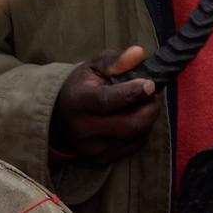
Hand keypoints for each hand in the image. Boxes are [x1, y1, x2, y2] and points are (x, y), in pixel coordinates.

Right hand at [51, 46, 162, 162]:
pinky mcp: (102, 159)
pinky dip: (142, 131)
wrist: (61, 116)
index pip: (108, 101)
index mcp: (80, 101)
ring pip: (136, 136)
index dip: (133, 93)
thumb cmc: (83, 85)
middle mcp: (84, 129)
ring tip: (142, 104)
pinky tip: (135, 118)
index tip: (150, 84)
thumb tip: (139, 53)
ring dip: (148, 118)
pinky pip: (135, 146)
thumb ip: (117, 60)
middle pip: (130, 124)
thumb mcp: (95, 66)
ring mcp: (93, 147)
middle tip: (151, 94)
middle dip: (149, 107)